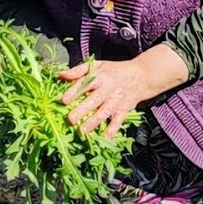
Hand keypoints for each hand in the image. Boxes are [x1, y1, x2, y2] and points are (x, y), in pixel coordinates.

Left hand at [59, 43, 188, 137]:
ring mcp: (116, 101)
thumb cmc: (114, 71)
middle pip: (94, 100)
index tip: (64, 100)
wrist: (141, 76)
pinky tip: (104, 137)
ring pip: (104, 112)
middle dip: (82, 110)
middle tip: (70, 119)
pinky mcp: (123, 110)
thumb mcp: (98, 66)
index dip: (74, 92)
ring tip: (82, 131)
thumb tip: (61, 75)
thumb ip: (79, 70)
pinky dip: (112, 130)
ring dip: (94, 122)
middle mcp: (108, 89)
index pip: (85, 84)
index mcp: (100, 77)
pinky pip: (118, 121)